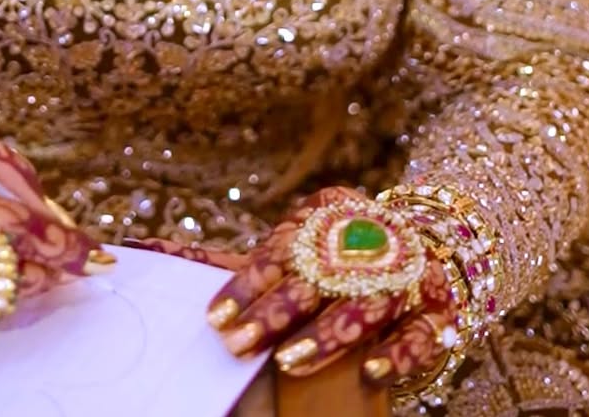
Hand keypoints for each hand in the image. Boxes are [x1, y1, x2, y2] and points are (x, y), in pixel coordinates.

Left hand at [206, 187, 458, 389]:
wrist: (428, 241)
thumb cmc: (339, 253)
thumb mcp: (296, 245)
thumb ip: (240, 263)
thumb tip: (151, 253)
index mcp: (326, 217)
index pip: (281, 249)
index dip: (246, 283)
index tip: (214, 317)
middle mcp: (364, 241)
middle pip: (315, 278)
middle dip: (274, 313)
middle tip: (236, 343)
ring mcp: (403, 273)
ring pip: (364, 305)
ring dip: (326, 335)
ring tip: (288, 361)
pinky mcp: (437, 307)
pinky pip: (419, 332)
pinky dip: (396, 352)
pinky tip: (370, 372)